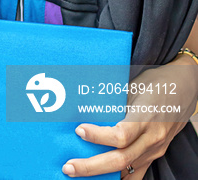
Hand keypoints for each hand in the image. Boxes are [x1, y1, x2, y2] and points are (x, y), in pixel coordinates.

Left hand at [62, 62, 197, 177]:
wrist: (184, 90)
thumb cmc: (156, 82)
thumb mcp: (135, 85)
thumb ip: (115, 99)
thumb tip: (85, 104)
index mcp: (145, 116)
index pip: (121, 135)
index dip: (99, 136)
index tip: (79, 130)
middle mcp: (152, 137)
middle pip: (121, 159)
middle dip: (92, 166)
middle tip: (69, 167)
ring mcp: (154, 150)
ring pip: (127, 171)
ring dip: (102, 176)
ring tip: (78, 174)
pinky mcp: (154, 155)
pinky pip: (136, 174)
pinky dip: (118, 178)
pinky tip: (101, 178)